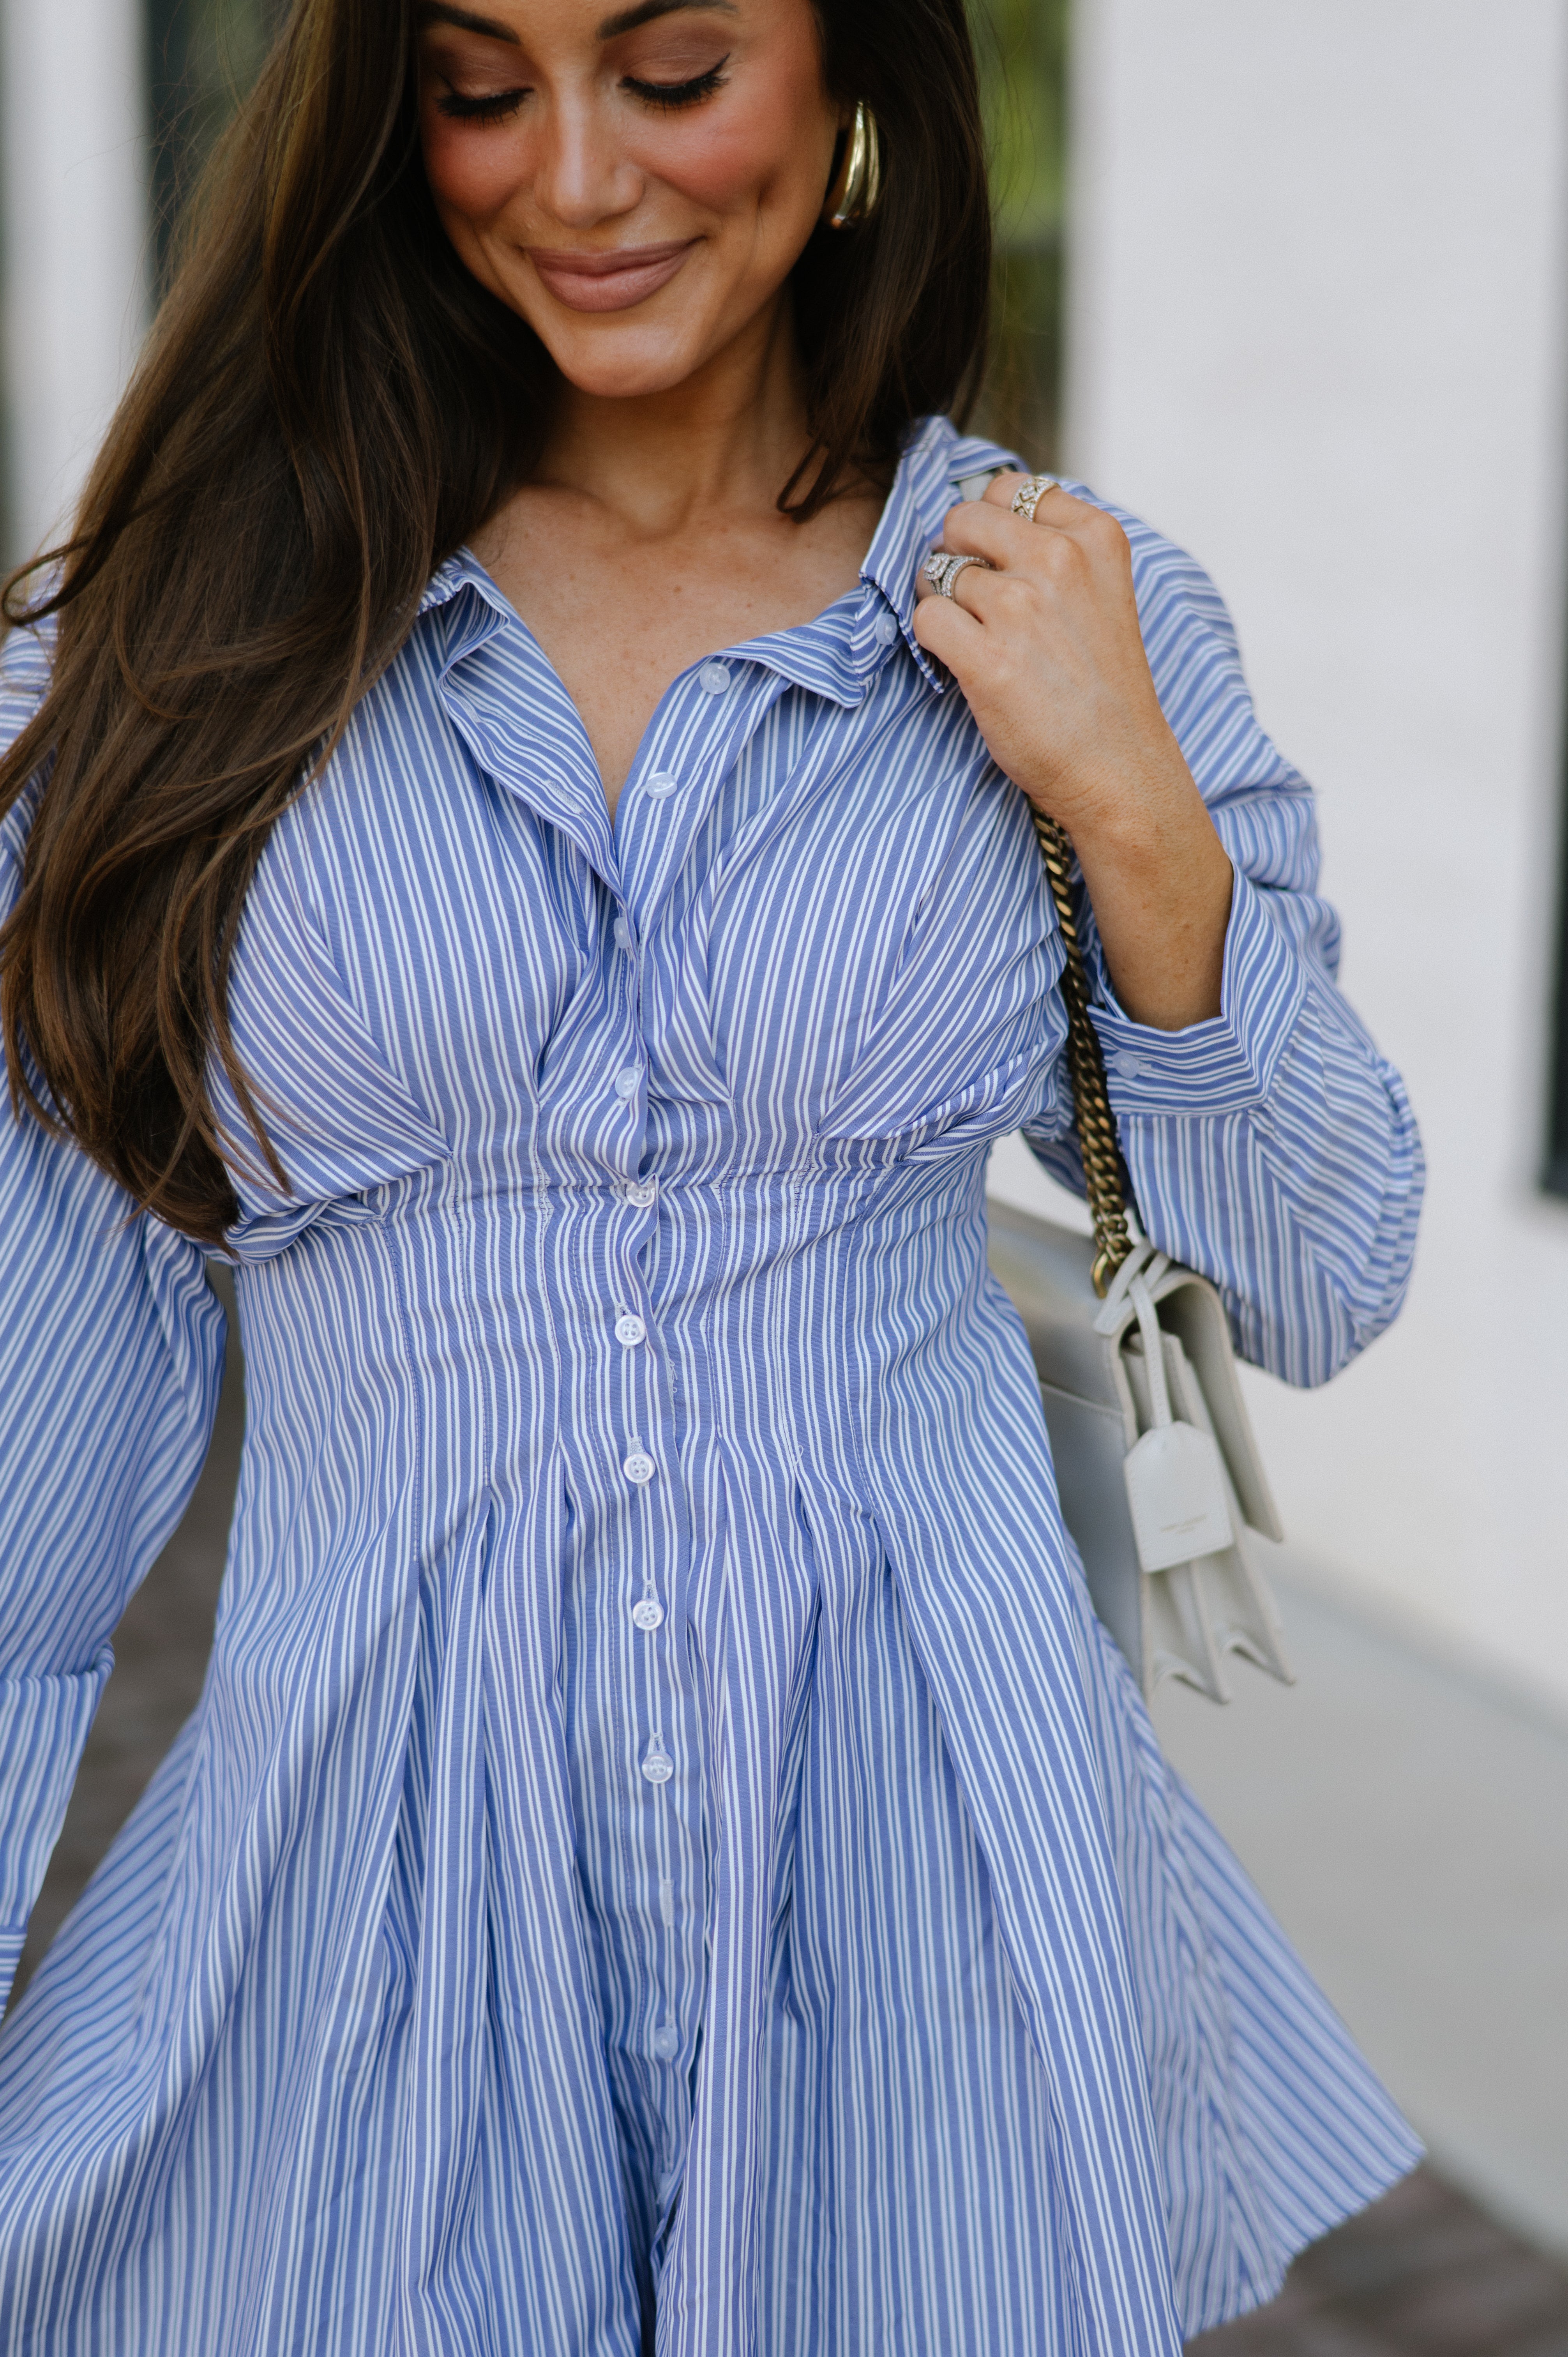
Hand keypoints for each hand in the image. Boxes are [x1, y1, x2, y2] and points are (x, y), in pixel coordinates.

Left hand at [912, 474, 1233, 1030]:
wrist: (1120, 771)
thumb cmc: (1101, 689)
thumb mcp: (1099, 593)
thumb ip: (1054, 548)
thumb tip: (975, 517)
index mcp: (1094, 536)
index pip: (1009, 488)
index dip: (989, 526)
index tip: (999, 564)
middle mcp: (1058, 559)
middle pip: (963, 518)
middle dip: (956, 556)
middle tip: (974, 605)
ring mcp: (1021, 607)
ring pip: (939, 571)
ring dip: (945, 605)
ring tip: (978, 643)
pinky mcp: (987, 658)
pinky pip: (925, 618)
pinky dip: (931, 643)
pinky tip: (962, 666)